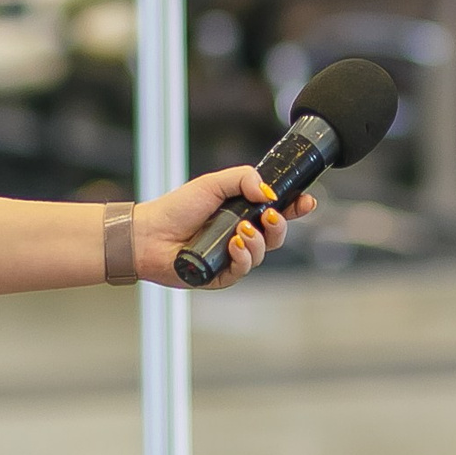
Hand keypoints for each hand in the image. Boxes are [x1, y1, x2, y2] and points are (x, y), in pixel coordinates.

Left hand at [131, 166, 316, 287]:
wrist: (149, 235)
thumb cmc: (176, 208)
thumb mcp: (212, 183)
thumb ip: (243, 179)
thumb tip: (268, 191)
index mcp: (241, 211)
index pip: (277, 210)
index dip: (295, 207)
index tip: (306, 201)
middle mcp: (240, 234)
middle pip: (276, 234)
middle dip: (280, 225)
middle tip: (269, 215)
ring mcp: (232, 256)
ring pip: (263, 253)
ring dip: (258, 242)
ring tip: (241, 232)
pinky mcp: (221, 275)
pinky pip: (243, 270)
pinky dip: (243, 258)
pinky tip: (233, 246)